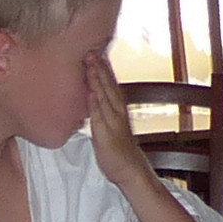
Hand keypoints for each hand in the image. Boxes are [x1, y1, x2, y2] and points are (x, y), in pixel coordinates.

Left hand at [87, 52, 149, 188]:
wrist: (132, 171)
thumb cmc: (119, 150)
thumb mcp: (111, 127)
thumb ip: (103, 113)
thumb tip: (94, 100)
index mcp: (118, 110)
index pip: (111, 85)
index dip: (104, 69)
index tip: (96, 53)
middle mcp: (117, 113)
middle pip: (108, 86)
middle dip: (100, 68)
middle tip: (92, 51)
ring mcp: (113, 123)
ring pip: (104, 98)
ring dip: (97, 81)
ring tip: (90, 64)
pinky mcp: (106, 136)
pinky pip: (100, 118)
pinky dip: (95, 105)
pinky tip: (90, 93)